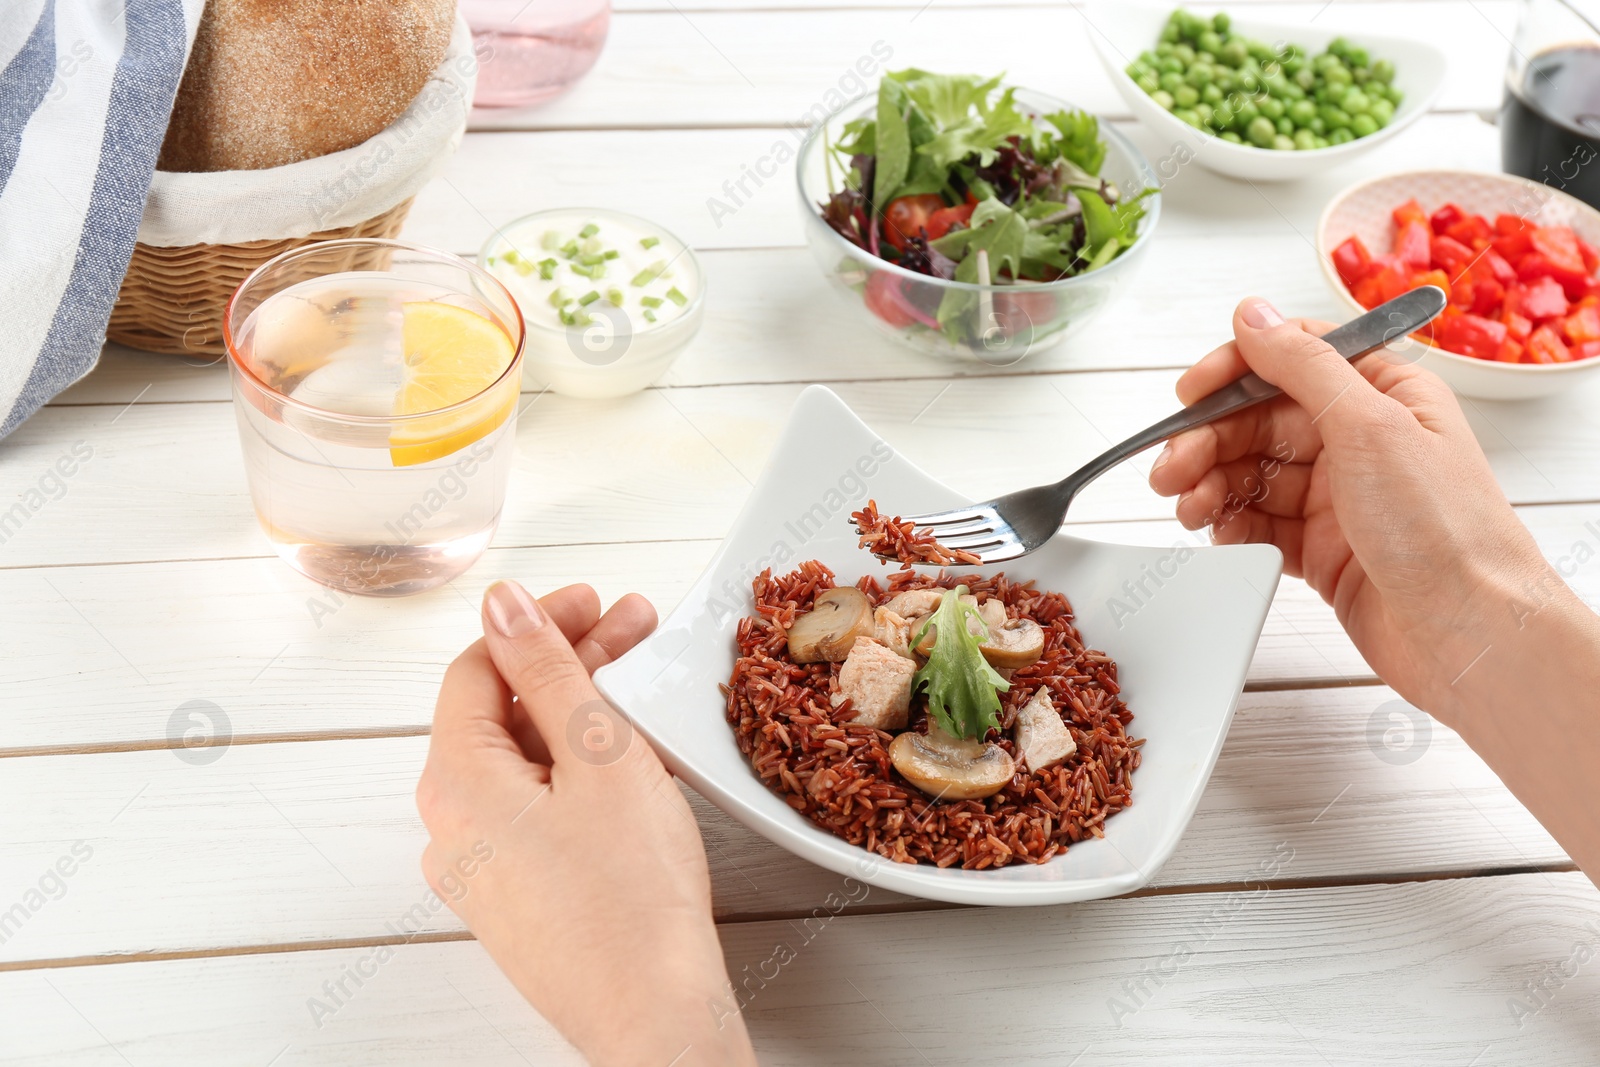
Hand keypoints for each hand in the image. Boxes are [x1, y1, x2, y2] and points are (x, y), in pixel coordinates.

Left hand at [416, 581, 755, 1065]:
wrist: (653, 1014)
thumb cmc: (631, 898)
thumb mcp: (597, 752)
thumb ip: (547, 670)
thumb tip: (504, 607)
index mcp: (455, 783)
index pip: (477, 669)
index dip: (536, 624)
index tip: (591, 602)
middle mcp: (450, 827)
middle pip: (499, 713)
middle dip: (567, 662)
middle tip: (631, 630)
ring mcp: (479, 868)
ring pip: (522, 761)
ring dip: (576, 712)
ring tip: (642, 688)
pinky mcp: (515, 897)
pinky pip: (533, 808)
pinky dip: (574, 767)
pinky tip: (626, 753)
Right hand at [1149, 297, 1562, 722]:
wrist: (1470, 632)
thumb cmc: (1445, 529)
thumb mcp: (1370, 424)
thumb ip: (1302, 365)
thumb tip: (1253, 315)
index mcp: (1383, 393)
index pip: (1289, 361)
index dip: (1232, 373)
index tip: (1190, 395)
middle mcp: (1360, 439)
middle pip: (1257, 421)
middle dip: (1207, 442)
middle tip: (1170, 470)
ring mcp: (1338, 496)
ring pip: (1250, 474)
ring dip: (1209, 486)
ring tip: (1187, 507)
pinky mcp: (1321, 549)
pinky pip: (1257, 524)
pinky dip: (1229, 526)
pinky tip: (1217, 533)